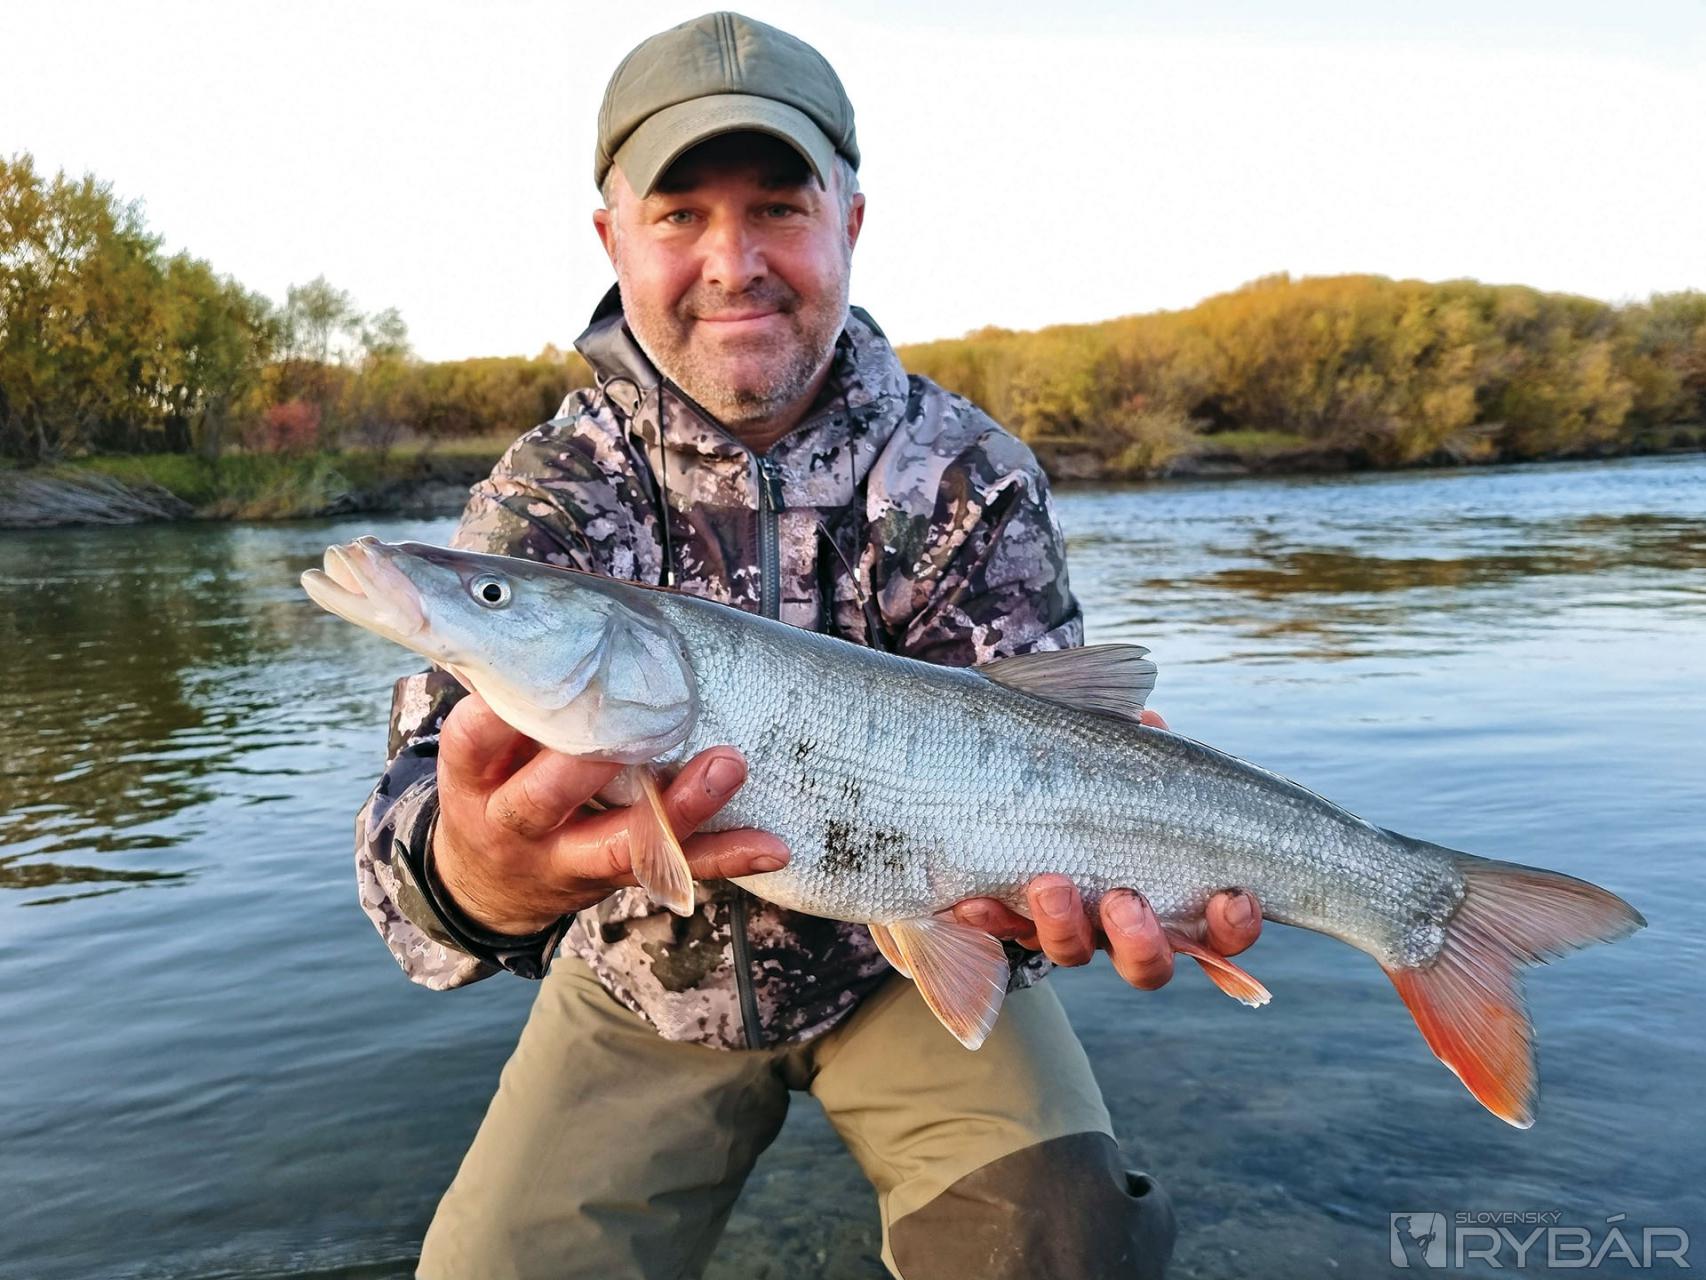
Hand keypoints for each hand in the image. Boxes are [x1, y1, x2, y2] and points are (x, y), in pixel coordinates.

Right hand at [431, 693, 788, 933]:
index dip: (498, 717)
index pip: (476, 743)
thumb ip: (515, 696)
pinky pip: (674, 870)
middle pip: (544, 798)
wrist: (485, 886)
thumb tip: (566, 608)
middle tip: (641, 728)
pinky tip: (771, 845)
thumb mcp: (483, 749)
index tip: (533, 680)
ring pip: (618, 842)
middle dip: (590, 764)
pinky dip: (724, 857)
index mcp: (474, 778)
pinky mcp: (612, 882)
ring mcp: (562, 861)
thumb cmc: (495, 785)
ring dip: (678, 806)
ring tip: (727, 765)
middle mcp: (511, 823)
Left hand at [945, 708, 1262, 989]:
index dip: (1233, 926)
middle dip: (1140, 940)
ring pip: (1073, 952)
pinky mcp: (1006, 917)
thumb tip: (1146, 717)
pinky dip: (987, 919)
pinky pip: (998, 933)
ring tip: (1049, 882)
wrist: (1004, 779)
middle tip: (1123, 897)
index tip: (1233, 895)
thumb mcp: (1115, 745)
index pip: (1218, 929)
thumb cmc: (1087, 764)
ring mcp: (1063, 925)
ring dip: (1064, 926)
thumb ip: (1133, 737)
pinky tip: (970, 901)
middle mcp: (1118, 923)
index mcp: (1167, 890)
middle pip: (1146, 964)